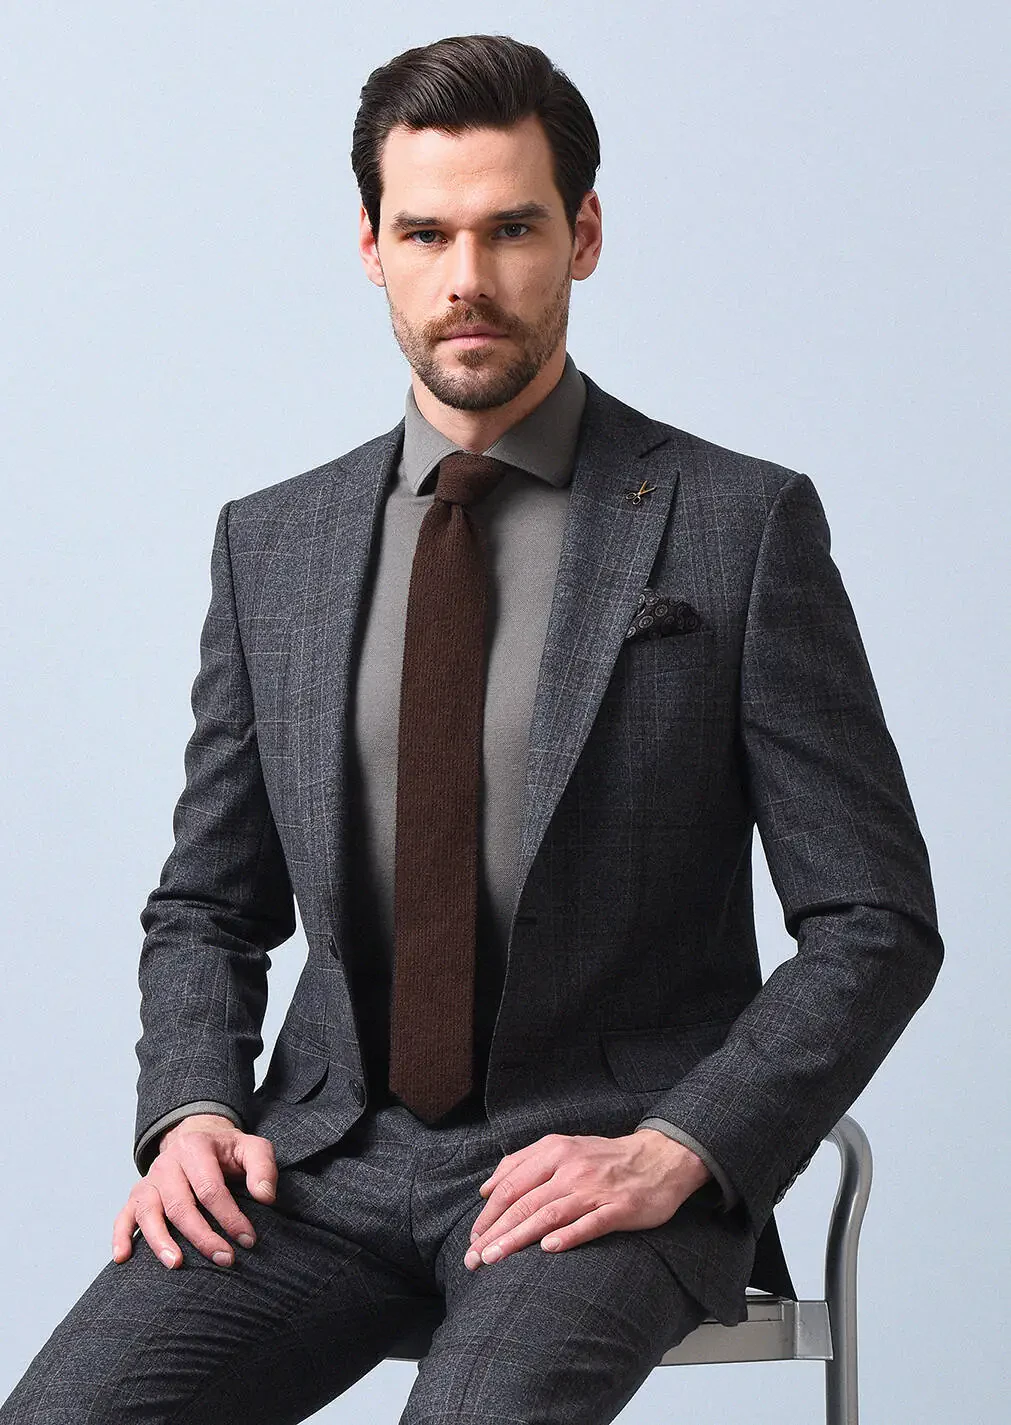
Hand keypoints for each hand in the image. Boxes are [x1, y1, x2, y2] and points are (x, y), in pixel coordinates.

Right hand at [112, 1113, 277, 1269]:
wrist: (199, 1137)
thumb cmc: (228, 1151)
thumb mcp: (253, 1148)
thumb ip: (263, 1168)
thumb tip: (265, 1197)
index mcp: (195, 1147)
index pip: (210, 1188)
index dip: (229, 1216)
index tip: (247, 1240)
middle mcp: (167, 1163)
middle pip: (180, 1205)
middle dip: (203, 1236)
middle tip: (225, 1259)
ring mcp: (149, 1180)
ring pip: (149, 1213)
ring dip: (161, 1241)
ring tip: (177, 1264)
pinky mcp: (137, 1195)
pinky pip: (123, 1216)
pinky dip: (121, 1236)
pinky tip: (123, 1257)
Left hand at [465, 1129, 710, 1269]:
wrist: (660, 1158)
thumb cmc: (604, 1158)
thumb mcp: (563, 1147)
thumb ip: (524, 1163)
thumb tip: (487, 1188)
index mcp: (554, 1151)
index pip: (511, 1183)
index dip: (489, 1213)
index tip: (473, 1237)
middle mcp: (571, 1167)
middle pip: (524, 1202)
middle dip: (495, 1232)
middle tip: (474, 1258)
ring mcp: (595, 1188)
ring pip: (548, 1214)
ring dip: (518, 1238)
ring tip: (495, 1258)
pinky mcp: (619, 1208)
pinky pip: (589, 1223)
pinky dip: (568, 1235)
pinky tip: (548, 1249)